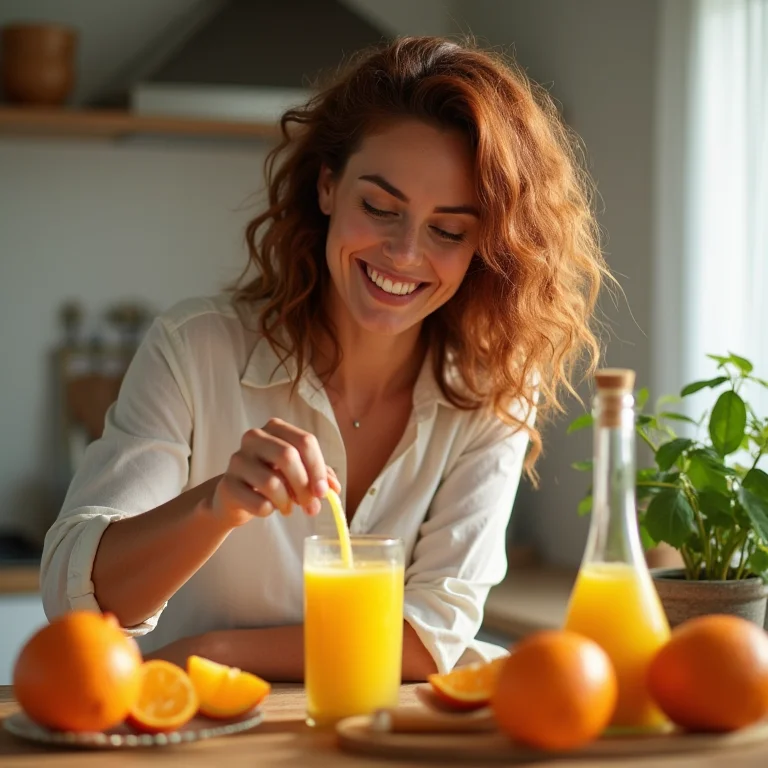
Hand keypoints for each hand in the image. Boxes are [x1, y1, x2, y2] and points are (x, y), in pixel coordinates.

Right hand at [205, 419, 341, 527]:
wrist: (235, 497)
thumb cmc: (271, 479)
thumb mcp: (298, 473)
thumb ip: (319, 476)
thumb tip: (334, 488)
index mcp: (276, 428)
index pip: (305, 441)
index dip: (318, 468)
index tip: (324, 492)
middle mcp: (254, 438)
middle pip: (288, 456)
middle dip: (304, 486)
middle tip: (312, 507)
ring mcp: (237, 459)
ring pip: (272, 482)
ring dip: (286, 502)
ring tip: (287, 508)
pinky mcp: (227, 484)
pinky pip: (258, 502)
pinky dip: (269, 511)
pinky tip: (267, 508)